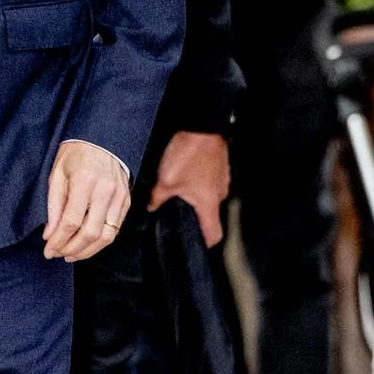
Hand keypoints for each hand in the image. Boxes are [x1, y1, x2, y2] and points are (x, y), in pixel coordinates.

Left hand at [44, 140, 130, 262]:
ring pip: (106, 236)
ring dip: (87, 251)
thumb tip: (49, 235)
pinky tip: (87, 244)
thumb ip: (53, 206)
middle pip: (90, 233)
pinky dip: (101, 241)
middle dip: (71, 249)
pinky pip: (116, 229)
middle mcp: (105, 191)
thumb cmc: (75, 154)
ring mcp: (119, 196)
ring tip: (71, 254)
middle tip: (58, 254)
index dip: (58, 241)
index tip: (48, 250)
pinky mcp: (126, 201)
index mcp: (84, 181)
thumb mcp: (57, 175)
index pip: (71, 222)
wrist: (101, 139)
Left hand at [148, 130, 229, 248]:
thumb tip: (151, 208)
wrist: (203, 125)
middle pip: (210, 218)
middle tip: (177, 220)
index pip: (214, 235)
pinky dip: (199, 187)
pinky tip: (185, 181)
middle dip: (195, 221)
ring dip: (195, 202)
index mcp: (209, 204)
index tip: (193, 247)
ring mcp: (221, 181)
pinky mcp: (219, 169)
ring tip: (178, 199)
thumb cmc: (188, 153)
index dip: (204, 244)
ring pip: (209, 200)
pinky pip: (209, 185)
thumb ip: (157, 199)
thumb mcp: (165, 181)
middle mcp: (220, 195)